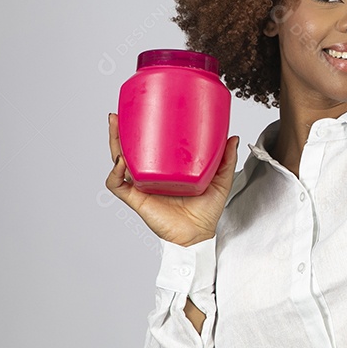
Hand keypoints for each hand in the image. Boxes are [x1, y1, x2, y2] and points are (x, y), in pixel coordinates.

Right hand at [104, 113, 239, 246]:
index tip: (140, 112)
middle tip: (118, 115)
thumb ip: (226, 160)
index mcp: (165, 169)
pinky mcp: (137, 199)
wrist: (198, 235)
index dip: (141, 131)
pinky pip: (118, 185)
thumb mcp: (220, 180)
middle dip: (120, 132)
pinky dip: (116, 173)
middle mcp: (150, 175)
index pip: (149, 146)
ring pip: (119, 162)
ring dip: (114, 144)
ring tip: (115, 126)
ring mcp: (142, 186)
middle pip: (128, 150)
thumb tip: (233, 137)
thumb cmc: (206, 211)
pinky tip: (122, 162)